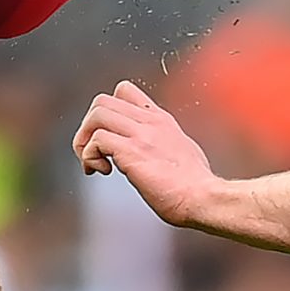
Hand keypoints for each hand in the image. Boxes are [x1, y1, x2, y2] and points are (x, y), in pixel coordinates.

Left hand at [74, 81, 216, 225]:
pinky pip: (96, 140)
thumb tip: (152, 153)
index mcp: (161, 120)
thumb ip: (164, 144)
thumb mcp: (182, 152)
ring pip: (96, 114)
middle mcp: (150, 122)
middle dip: (87, 127)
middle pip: (102, 101)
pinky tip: (102, 172)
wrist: (205, 198)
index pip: (124, 91)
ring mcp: (142, 135)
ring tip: (92, 163)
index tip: (110, 138)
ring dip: (84, 139)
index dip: (108, 112)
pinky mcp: (133, 152)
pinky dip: (89, 157)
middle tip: (93, 153)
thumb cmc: (196, 186)